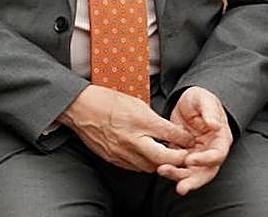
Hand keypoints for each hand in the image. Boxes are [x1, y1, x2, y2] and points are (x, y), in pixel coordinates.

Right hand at [56, 84, 192, 172]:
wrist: (79, 107)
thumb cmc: (106, 100)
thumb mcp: (135, 102)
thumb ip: (154, 119)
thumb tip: (170, 132)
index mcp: (140, 120)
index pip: (172, 135)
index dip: (185, 139)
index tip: (189, 140)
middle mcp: (133, 138)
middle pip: (165, 158)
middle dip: (178, 158)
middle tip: (183, 155)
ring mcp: (122, 151)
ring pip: (152, 167)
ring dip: (161, 163)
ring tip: (163, 155)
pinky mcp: (113, 158)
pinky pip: (135, 167)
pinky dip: (144, 164)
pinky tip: (144, 156)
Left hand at [157, 86, 232, 194]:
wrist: (188, 101)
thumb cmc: (200, 99)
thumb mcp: (205, 99)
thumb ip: (210, 111)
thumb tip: (215, 125)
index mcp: (221, 139)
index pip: (217, 155)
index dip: (205, 160)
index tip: (190, 160)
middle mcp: (211, 150)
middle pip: (206, 171)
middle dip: (194, 180)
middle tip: (181, 187)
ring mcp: (198, 153)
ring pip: (192, 171)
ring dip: (180, 176)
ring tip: (163, 173)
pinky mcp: (184, 153)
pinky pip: (179, 165)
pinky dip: (172, 169)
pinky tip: (159, 169)